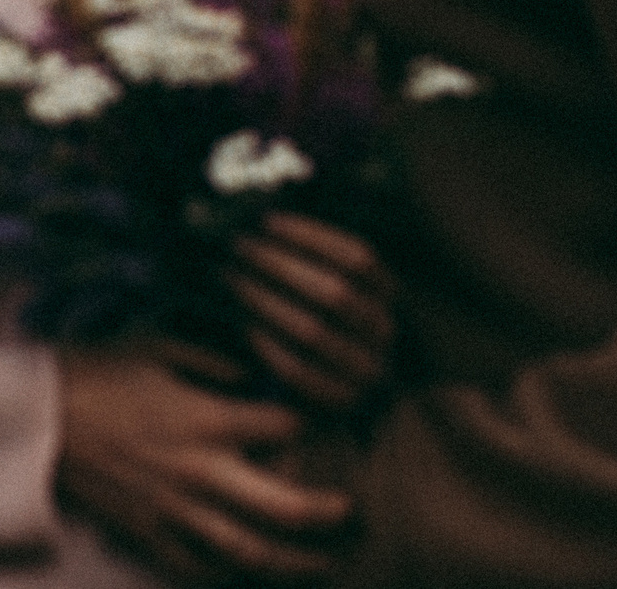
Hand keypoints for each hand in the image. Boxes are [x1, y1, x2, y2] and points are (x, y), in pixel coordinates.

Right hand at [58, 347, 351, 581]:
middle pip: (285, 507)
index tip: (329, 421)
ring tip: (327, 560)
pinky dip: (235, 574)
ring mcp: (176, 510)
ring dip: (298, 562)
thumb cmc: (91, 372)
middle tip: (353, 511)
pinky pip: (202, 567)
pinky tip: (254, 572)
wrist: (31, 420)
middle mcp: (200, 472)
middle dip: (328, 514)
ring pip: (252, 551)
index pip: (286, 429)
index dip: (316, 424)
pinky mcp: (149, 533)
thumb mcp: (152, 343)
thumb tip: (256, 369)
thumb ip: (211, 355)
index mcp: (205, 419)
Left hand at [229, 210, 396, 411]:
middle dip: (279, 265)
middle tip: (237, 247)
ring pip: (314, 332)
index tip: (266, 221)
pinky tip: (242, 323)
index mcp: (385, 295)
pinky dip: (266, 344)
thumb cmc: (311, 316)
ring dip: (264, 301)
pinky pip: (299, 372)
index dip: (313, 236)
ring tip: (230, 278)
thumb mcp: (320, 282)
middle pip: (335, 292)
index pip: (359, 258)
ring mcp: (366, 370)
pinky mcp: (340, 402)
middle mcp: (382, 331)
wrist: (326, 390)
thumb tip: (262, 214)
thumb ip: (304, 254)